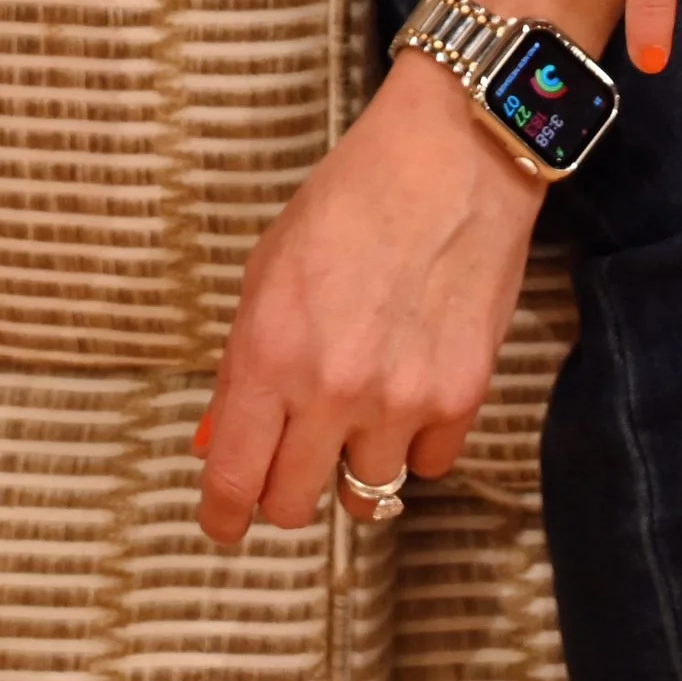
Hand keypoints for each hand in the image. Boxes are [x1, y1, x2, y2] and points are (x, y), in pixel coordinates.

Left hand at [193, 49, 540, 547]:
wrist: (451, 156)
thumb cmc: (351, 198)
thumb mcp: (267, 270)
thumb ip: (243, 364)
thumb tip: (222, 439)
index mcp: (268, 351)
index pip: (233, 479)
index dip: (221, 516)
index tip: (221, 524)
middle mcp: (331, 389)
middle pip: (291, 505)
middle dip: (283, 490)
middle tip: (290, 459)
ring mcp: (400, 399)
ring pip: (363, 495)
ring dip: (354, 462)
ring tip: (360, 403)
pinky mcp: (460, 398)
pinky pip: (426, 464)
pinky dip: (414, 441)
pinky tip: (410, 384)